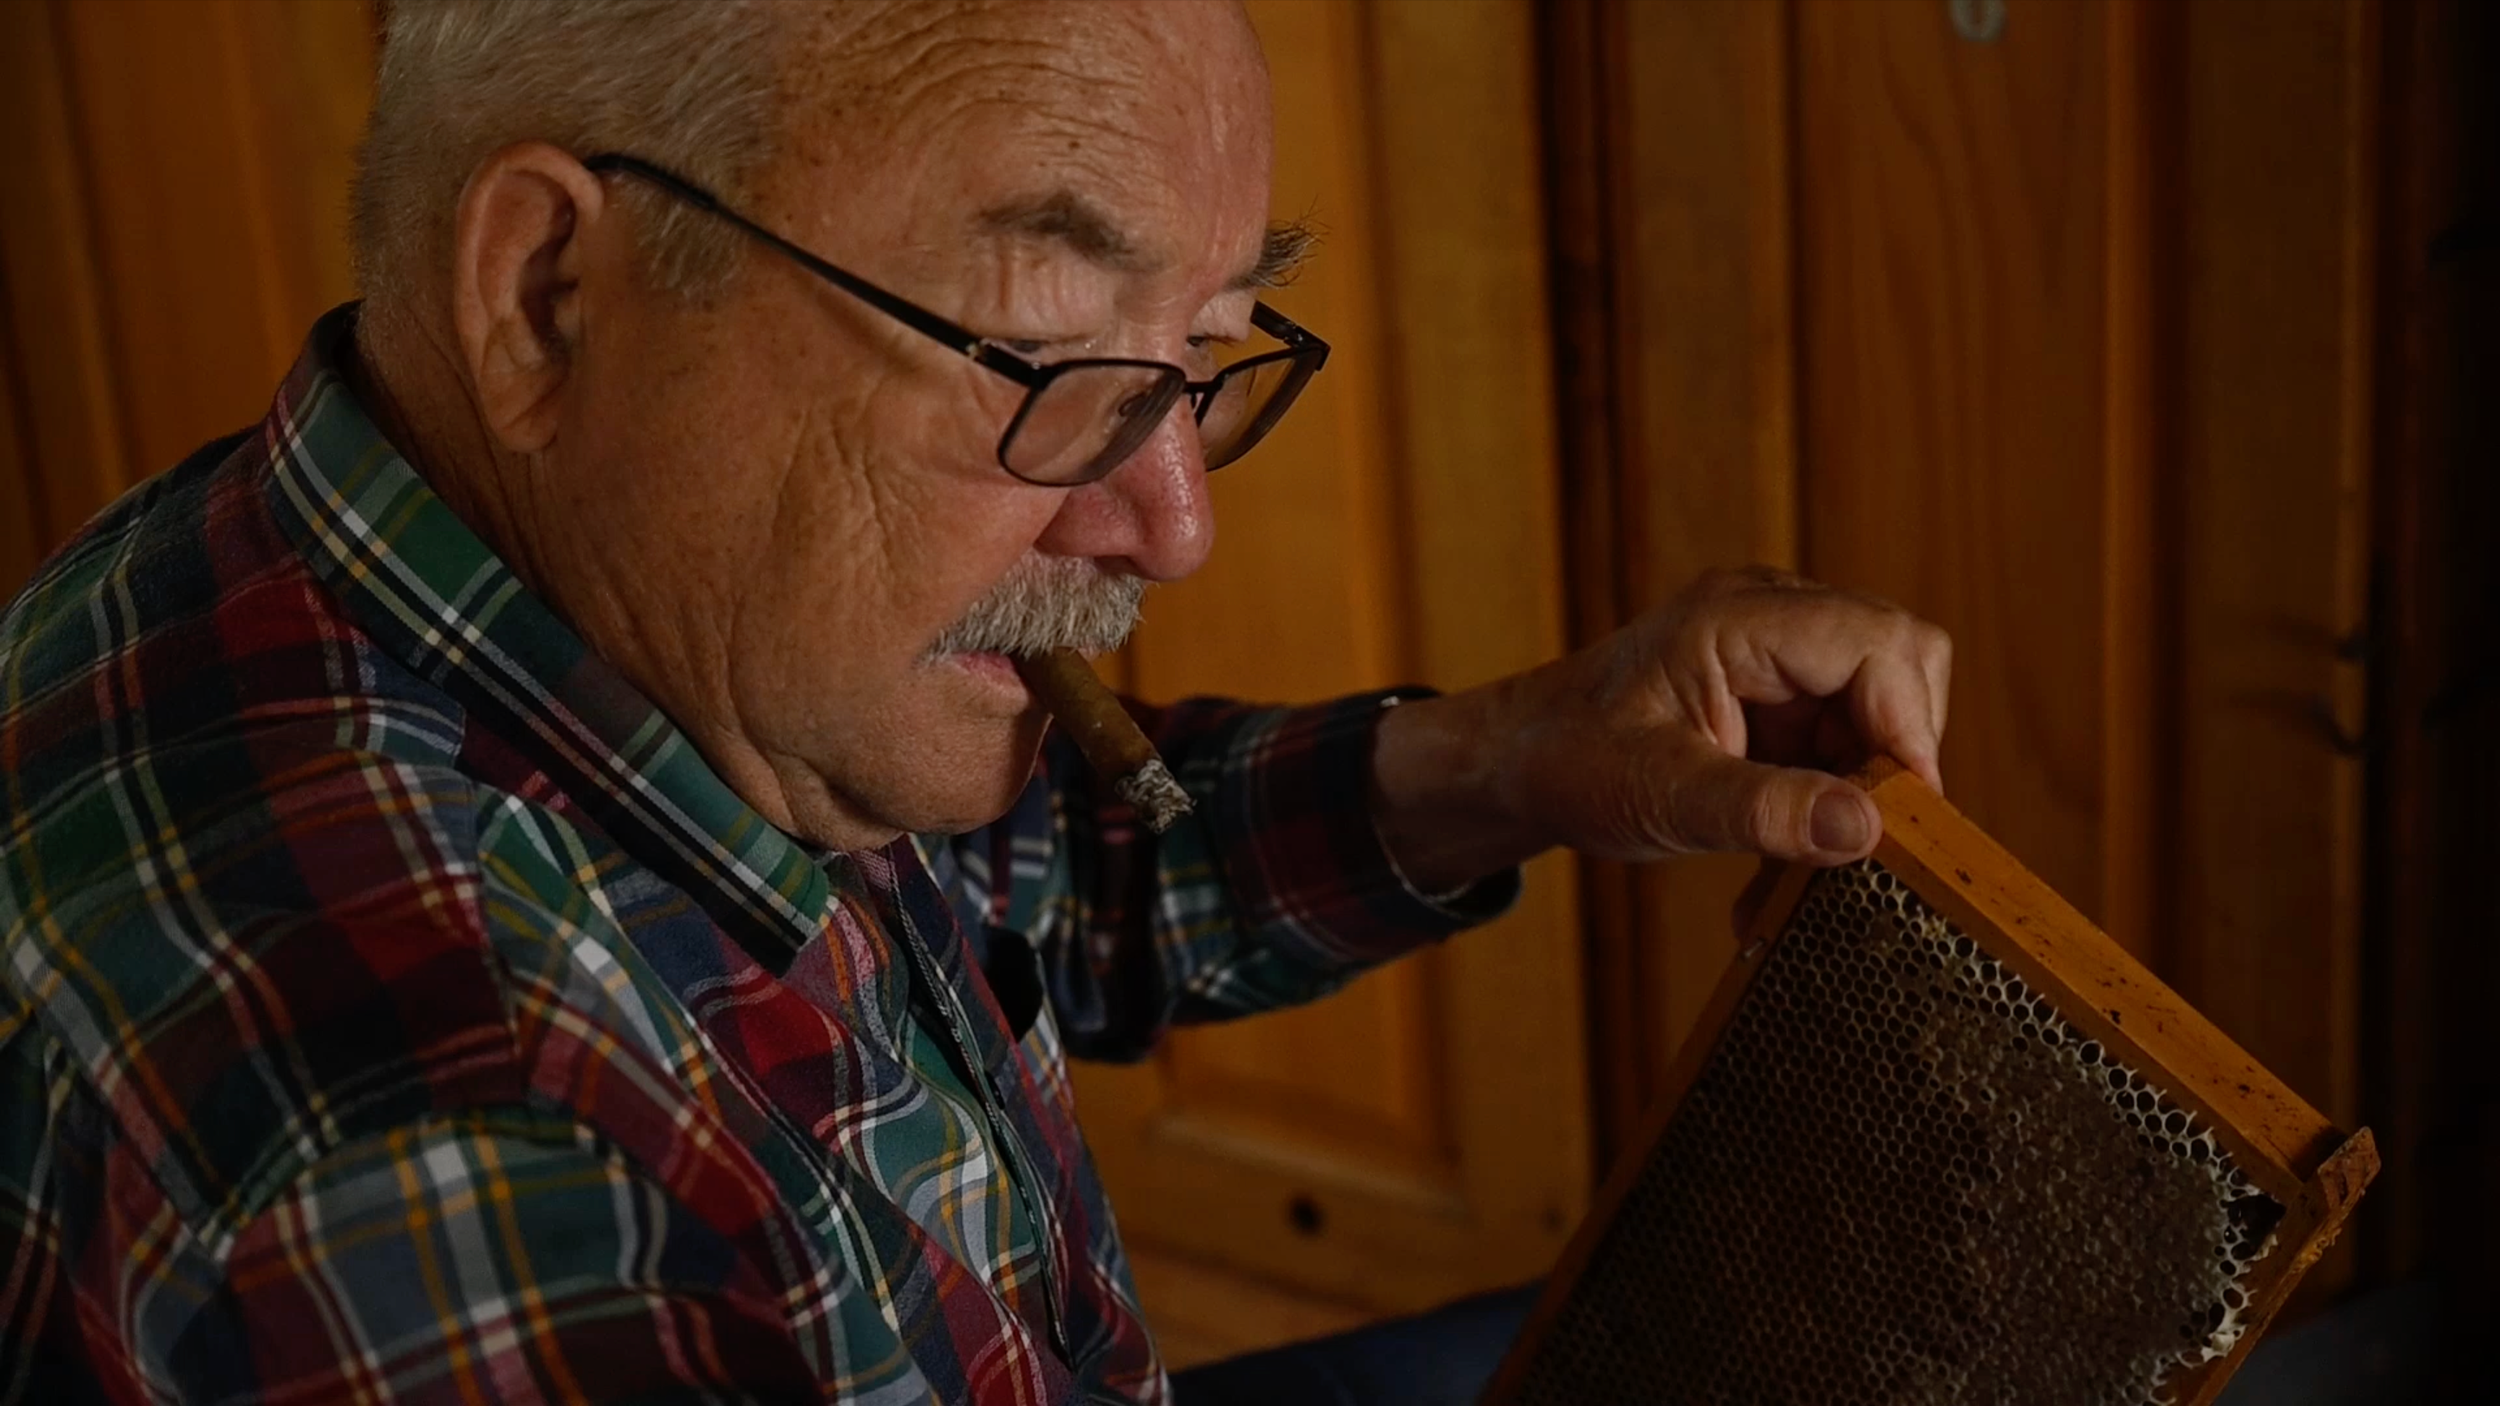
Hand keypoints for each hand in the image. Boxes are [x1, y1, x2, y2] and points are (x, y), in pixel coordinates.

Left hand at [1371, 567, 1950, 889]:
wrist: (1523, 759)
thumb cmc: (1572, 763)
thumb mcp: (1662, 796)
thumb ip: (1762, 810)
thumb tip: (1865, 829)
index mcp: (1738, 618)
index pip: (1879, 644)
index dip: (1910, 729)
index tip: (1900, 818)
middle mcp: (1771, 614)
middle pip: (1901, 662)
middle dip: (1895, 755)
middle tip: (1858, 837)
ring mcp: (1780, 650)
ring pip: (1884, 704)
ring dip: (1865, 785)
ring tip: (1808, 856)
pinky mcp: (1782, 691)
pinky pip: (1847, 734)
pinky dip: (1834, 795)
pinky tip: (1789, 847)